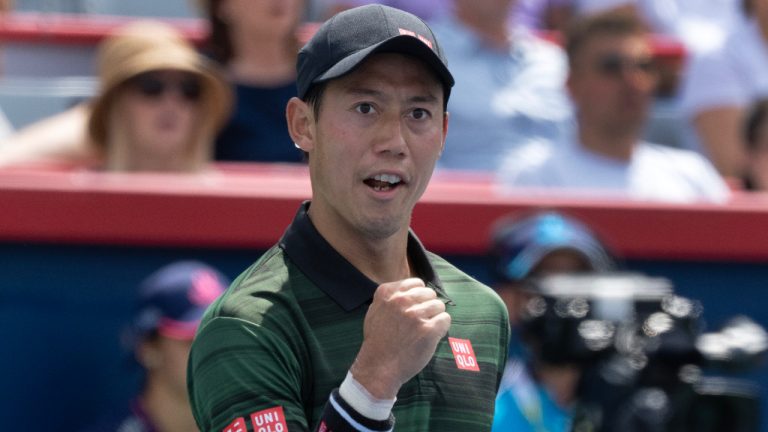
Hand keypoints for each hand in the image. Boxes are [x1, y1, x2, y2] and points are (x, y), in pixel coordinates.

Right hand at [350, 278, 450, 398]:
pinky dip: (442, 327)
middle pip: (429, 293)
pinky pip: (445, 319)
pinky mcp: (429, 329)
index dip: (418, 296)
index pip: (416, 283)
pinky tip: (431, 335)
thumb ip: (390, 298)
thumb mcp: (374, 311)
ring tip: (424, 330)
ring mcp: (415, 314)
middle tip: (420, 322)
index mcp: (387, 292)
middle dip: (428, 306)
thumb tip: (411, 290)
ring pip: (439, 305)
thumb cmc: (378, 341)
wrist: (379, 367)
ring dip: (435, 317)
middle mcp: (401, 300)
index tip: (414, 308)